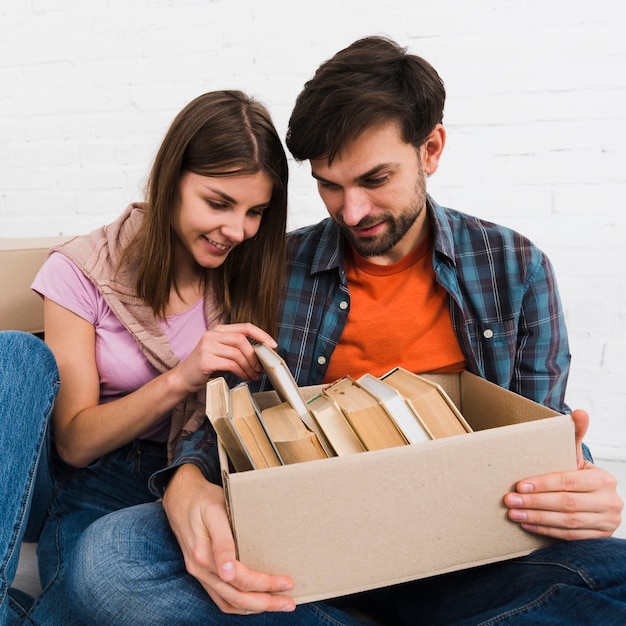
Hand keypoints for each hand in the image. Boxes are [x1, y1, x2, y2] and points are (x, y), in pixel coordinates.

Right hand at [162, 464, 295, 614]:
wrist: (180, 495)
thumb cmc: (202, 499)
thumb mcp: (215, 511)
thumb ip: (222, 542)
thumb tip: (228, 573)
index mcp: (204, 555)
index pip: (240, 579)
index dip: (265, 584)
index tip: (287, 582)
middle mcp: (200, 569)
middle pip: (236, 597)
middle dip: (265, 602)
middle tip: (289, 602)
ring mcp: (199, 572)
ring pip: (228, 602)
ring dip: (253, 607)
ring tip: (276, 603)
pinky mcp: (201, 572)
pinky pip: (220, 597)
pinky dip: (238, 604)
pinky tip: (254, 601)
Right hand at [173, 323, 276, 392]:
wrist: (183, 378)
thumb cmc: (206, 367)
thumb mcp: (223, 353)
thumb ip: (238, 349)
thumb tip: (261, 354)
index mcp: (219, 329)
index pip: (245, 327)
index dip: (261, 335)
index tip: (273, 345)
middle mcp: (212, 334)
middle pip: (242, 340)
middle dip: (255, 356)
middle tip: (260, 368)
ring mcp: (207, 346)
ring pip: (238, 353)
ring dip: (249, 367)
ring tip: (254, 376)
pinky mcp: (206, 359)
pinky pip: (231, 364)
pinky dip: (242, 372)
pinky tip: (245, 377)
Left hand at [504, 409, 622, 539]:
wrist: (596, 499)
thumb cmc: (579, 475)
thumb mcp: (577, 456)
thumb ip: (576, 434)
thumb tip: (580, 412)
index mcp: (604, 479)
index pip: (569, 481)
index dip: (543, 484)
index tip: (519, 485)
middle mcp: (610, 501)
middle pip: (567, 504)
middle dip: (535, 502)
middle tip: (510, 500)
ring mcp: (607, 522)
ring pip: (568, 522)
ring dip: (537, 518)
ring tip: (514, 513)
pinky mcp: (600, 537)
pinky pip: (571, 537)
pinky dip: (547, 531)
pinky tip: (527, 525)